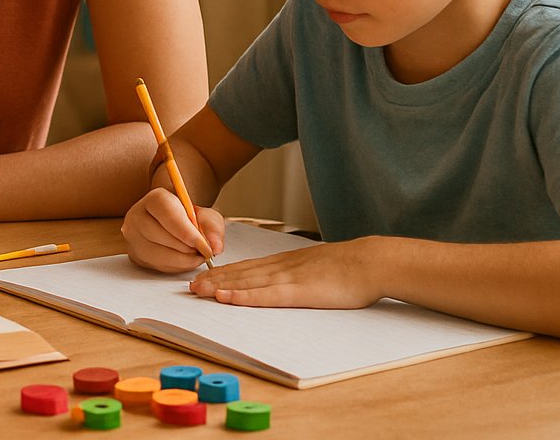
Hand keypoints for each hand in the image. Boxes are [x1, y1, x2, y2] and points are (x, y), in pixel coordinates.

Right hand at [120, 188, 225, 271]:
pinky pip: (156, 266)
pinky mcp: (134, 254)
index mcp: (154, 199)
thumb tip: (214, 247)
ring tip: (195, 255)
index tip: (204, 246)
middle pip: (161, 236)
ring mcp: (132, 236)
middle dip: (187, 248)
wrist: (171, 223)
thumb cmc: (188, 218)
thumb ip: (213, 228)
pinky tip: (184, 259)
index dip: (188, 233)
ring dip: (182, 260)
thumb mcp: (205, 216)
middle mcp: (137, 215)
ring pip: (158, 254)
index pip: (168, 214)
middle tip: (202, 251)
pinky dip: (175, 266)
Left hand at [190, 237, 383, 307]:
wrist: (370, 262)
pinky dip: (243, 296)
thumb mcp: (317, 267)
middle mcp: (280, 267)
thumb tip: (291, 282)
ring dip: (219, 286)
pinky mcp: (298, 291)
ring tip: (197, 290)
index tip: (204, 276)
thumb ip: (300, 273)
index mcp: (285, 262)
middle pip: (240, 273)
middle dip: (213, 279)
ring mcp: (287, 278)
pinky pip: (264, 295)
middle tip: (189, 285)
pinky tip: (226, 298)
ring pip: (246, 282)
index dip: (223, 272)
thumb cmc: (349, 268)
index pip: (248, 267)